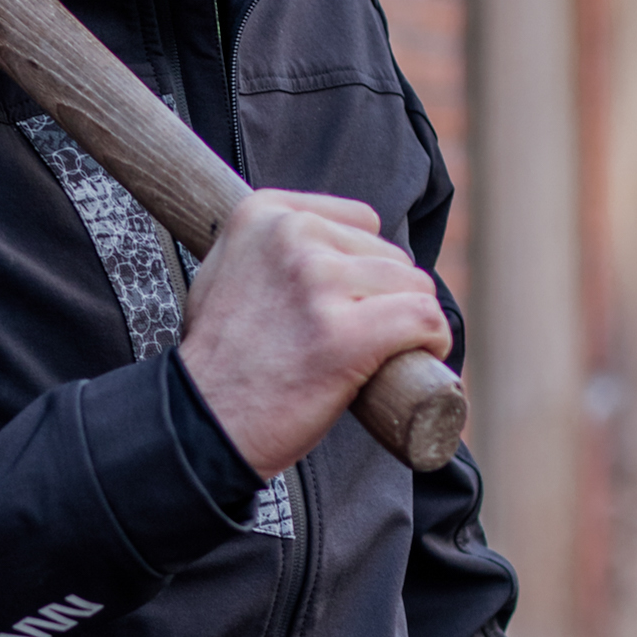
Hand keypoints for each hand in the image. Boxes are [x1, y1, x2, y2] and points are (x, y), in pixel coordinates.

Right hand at [179, 190, 451, 477]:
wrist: (201, 424)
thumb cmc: (221, 359)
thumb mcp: (226, 270)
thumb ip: (269, 245)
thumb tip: (322, 237)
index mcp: (263, 213)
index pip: (361, 221)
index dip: (365, 267)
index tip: (348, 305)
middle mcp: (292, 236)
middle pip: (391, 256)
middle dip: (387, 300)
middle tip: (357, 342)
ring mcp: (317, 282)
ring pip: (415, 287)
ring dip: (412, 325)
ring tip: (381, 356)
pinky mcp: (344, 333)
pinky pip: (425, 319)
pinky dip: (435, 342)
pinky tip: (422, 358)